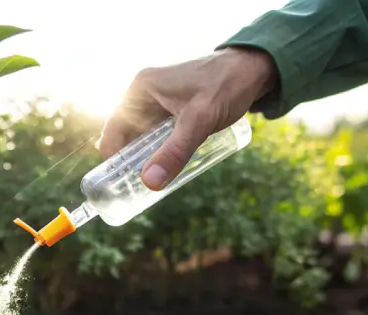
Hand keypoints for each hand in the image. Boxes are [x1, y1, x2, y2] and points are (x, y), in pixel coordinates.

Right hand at [99, 47, 277, 190]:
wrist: (254, 69)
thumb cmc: (227, 86)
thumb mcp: (199, 122)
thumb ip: (175, 152)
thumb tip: (150, 182)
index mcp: (141, 89)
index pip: (114, 130)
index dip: (113, 158)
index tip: (120, 185)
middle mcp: (144, 94)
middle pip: (126, 136)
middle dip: (130, 162)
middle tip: (138, 191)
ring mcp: (158, 101)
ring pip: (143, 138)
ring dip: (146, 159)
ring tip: (153, 184)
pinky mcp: (172, 109)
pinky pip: (158, 135)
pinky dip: (159, 152)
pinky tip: (167, 168)